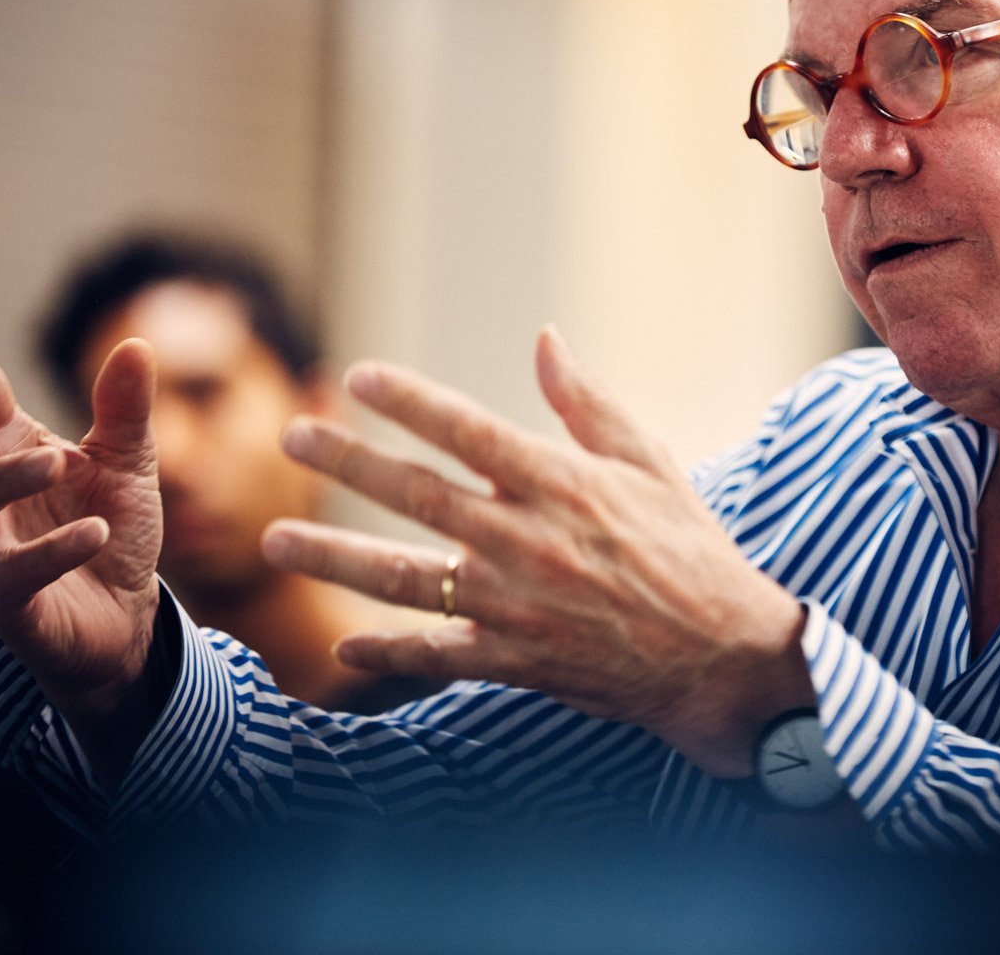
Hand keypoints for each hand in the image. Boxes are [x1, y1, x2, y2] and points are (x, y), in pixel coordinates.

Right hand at [0, 307, 165, 781]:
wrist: (124, 618)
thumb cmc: (109, 529)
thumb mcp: (127, 463)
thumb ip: (125, 409)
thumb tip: (136, 344)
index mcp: (7, 451)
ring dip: (6, 480)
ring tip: (54, 462)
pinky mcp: (8, 601)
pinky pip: (18, 575)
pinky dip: (53, 551)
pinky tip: (92, 531)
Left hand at [262, 327, 811, 776]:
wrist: (723, 655)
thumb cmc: (691, 550)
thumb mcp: (651, 464)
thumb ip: (589, 405)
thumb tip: (546, 339)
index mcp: (564, 484)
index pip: (468, 432)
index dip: (408, 402)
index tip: (358, 379)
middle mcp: (530, 541)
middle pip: (418, 496)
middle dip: (347, 464)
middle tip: (294, 436)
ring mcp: (517, 606)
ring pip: (406, 579)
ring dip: (335, 558)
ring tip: (276, 542)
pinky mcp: (517, 661)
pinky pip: (436, 657)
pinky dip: (386, 654)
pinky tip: (340, 650)